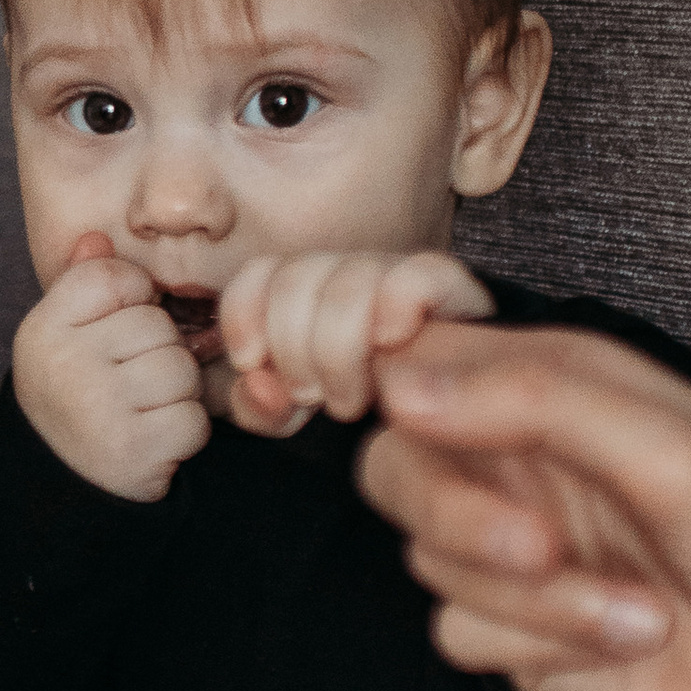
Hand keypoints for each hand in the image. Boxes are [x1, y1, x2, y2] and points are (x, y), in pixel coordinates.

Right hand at [13, 232, 208, 501]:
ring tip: (141, 413)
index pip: (116, 278)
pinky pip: (193, 420)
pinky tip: (152, 443)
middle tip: (127, 386)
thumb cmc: (74, 400)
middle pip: (157, 325)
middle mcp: (63, 364)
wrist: (61, 488)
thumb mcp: (65, 340)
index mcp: (41, 330)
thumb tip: (96, 237)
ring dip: (175, 396)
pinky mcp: (133, 451)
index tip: (115, 338)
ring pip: (181, 370)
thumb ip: (83, 287)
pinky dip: (183, 435)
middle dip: (157, 355)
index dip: (132, 304)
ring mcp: (97, 408)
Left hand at [214, 247, 490, 436]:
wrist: (444, 419)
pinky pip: (413, 275)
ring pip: (348, 285)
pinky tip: (389, 346)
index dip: (244, 316)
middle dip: (295, 351)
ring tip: (353, 398)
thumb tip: (261, 385)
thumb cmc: (361, 407)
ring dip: (341, 354)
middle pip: (296, 279)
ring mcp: (395, 272)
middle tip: (315, 397)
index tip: (252, 362)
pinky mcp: (446, 284)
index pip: (258, 273)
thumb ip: (259, 407)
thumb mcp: (297, 417)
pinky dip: (394, 310)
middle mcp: (345, 271)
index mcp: (304, 289)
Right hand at [361, 315, 690, 690]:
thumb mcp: (674, 454)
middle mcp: (541, 465)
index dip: (406, 378)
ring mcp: (529, 553)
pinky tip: (622, 650)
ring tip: (640, 613)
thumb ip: (537, 402)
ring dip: (536, 600)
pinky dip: (538, 649)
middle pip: (401, 463)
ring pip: (430, 560)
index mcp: (577, 390)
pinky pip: (460, 634)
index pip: (438, 354)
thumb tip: (405, 382)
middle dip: (455, 512)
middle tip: (537, 547)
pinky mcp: (524, 637)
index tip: (418, 414)